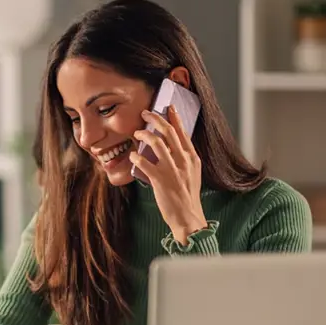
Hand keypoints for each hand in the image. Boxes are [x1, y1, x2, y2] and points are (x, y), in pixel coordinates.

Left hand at [129, 105, 206, 244]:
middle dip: (155, 118)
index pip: (183, 132)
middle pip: (168, 132)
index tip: (167, 107)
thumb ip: (183, 159)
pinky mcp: (160, 180)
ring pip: (156, 142)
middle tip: (145, 113)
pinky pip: (144, 162)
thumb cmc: (187, 196)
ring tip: (136, 133)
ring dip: (144, 134)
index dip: (174, 117)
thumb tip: (170, 147)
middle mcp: (184, 161)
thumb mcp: (192, 173)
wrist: (188, 217)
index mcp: (192, 158)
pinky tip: (132, 156)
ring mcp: (172, 170)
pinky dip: (136, 157)